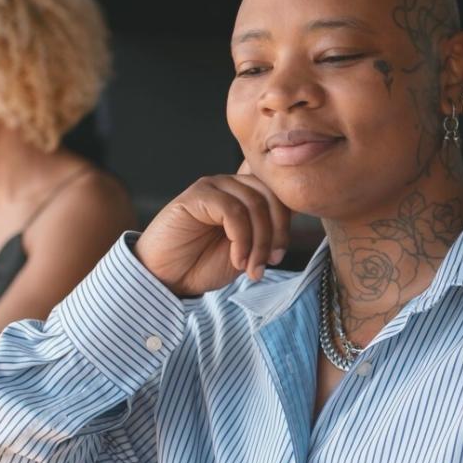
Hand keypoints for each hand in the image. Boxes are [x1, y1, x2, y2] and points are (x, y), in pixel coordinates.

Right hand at [133, 172, 291, 295]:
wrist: (166, 277)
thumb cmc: (202, 264)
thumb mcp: (246, 250)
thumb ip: (266, 233)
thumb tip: (295, 220)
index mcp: (244, 195)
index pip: (278, 195)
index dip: (286, 225)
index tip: (278, 258)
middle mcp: (230, 186)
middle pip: (270, 197)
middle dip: (275, 234)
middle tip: (268, 263)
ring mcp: (213, 187)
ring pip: (253, 204)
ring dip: (258, 242)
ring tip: (250, 267)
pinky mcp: (196, 196)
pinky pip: (231, 211)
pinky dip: (241, 239)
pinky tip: (236, 259)